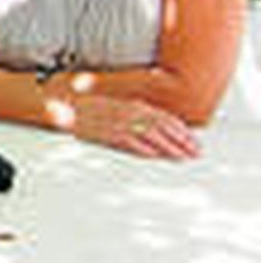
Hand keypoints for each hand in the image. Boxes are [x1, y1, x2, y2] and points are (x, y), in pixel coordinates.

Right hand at [68, 96, 200, 159]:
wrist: (65, 105)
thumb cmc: (90, 107)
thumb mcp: (119, 104)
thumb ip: (137, 111)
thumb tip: (156, 119)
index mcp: (135, 105)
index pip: (167, 119)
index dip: (183, 131)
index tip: (195, 141)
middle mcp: (131, 113)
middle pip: (165, 129)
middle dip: (183, 142)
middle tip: (196, 153)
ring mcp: (121, 124)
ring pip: (153, 137)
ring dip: (170, 148)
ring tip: (183, 158)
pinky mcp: (109, 134)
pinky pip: (132, 143)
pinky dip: (146, 150)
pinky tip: (156, 156)